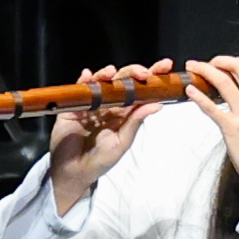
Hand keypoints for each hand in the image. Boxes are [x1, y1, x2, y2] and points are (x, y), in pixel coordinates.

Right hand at [45, 67, 178, 212]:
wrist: (75, 172)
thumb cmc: (101, 160)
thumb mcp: (122, 142)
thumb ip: (135, 122)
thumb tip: (157, 105)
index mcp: (124, 112)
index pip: (140, 91)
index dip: (152, 77)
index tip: (165, 66)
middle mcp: (109, 105)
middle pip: (122, 82)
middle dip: (133, 72)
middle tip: (144, 73)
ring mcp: (91, 104)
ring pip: (101, 83)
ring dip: (106, 74)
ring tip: (111, 72)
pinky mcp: (73, 107)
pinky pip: (79, 91)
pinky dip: (83, 81)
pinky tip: (87, 75)